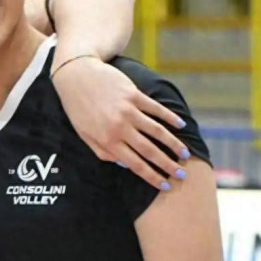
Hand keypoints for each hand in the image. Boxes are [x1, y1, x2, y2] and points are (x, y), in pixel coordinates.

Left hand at [51, 57, 188, 190]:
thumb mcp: (84, 134)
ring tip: (185, 154)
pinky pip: (156, 109)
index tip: (164, 185)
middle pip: (149, 150)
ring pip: (157, 131)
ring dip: (174, 144)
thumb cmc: (77, 108)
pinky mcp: (134, 94)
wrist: (75, 75)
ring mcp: (128, 110)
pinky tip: (181, 125)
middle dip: (167, 165)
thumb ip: (103, 152)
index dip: (151, 176)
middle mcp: (119, 127)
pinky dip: (170, 117)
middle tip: (181, 175)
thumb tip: (125, 165)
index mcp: (106, 140)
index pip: (134, 164)